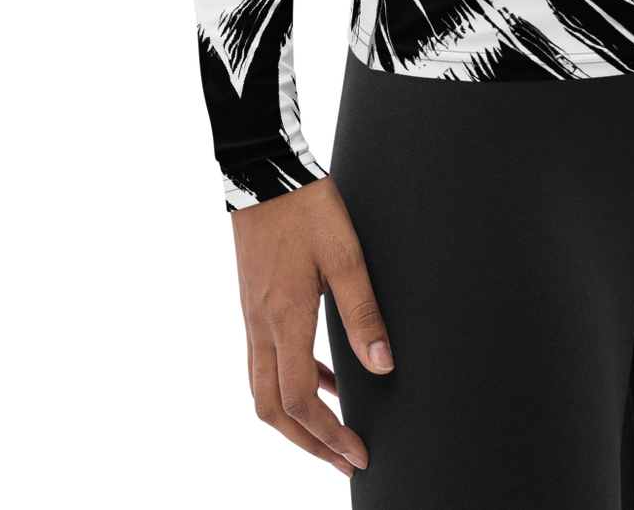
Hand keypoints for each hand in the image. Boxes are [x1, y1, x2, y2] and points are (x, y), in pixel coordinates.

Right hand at [228, 175, 394, 476]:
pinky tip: (324, 377)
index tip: (356, 454)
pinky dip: (291, 383)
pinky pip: (263, 363)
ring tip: (336, 429)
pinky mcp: (252, 305)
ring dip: (296, 420)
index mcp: (285, 319)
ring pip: (262, 391)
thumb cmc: (306, 206)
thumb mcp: (344, 253)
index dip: (328, 436)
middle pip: (271, 412)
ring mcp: (251, 317)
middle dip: (306, 445)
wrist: (265, 171)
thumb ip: (363, 311)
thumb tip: (383, 365)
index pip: (299, 402)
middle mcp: (260, 326)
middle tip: (341, 462)